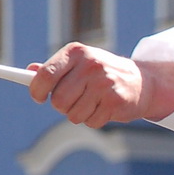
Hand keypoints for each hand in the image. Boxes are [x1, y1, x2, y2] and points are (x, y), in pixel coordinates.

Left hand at [28, 45, 146, 126]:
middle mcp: (90, 65)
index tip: (38, 97)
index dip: (36, 90)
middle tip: (72, 101)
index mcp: (77, 52)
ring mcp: (104, 83)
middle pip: (58, 100)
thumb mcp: (79, 63)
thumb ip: (55, 68)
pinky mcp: (115, 101)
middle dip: (62, 106)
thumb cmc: (103, 72)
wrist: (142, 81)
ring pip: (73, 114)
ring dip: (79, 114)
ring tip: (92, 103)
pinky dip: (94, 119)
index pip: (46, 74)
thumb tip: (30, 70)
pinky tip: (104, 108)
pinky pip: (91, 121)